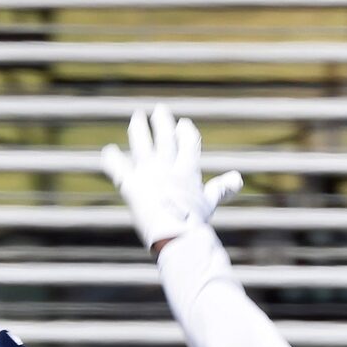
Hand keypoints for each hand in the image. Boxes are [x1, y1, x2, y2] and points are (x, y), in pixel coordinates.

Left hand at [100, 106, 243, 251]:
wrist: (176, 236)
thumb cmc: (195, 223)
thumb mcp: (210, 203)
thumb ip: (221, 188)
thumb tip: (238, 179)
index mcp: (188, 170)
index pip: (188, 142)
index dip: (185, 131)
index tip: (182, 123)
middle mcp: (167, 167)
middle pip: (165, 137)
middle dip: (162, 122)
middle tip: (158, 110)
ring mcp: (148, 174)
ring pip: (142, 145)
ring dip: (139, 129)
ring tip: (136, 117)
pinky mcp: (131, 186)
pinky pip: (118, 168)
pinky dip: (112, 159)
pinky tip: (108, 151)